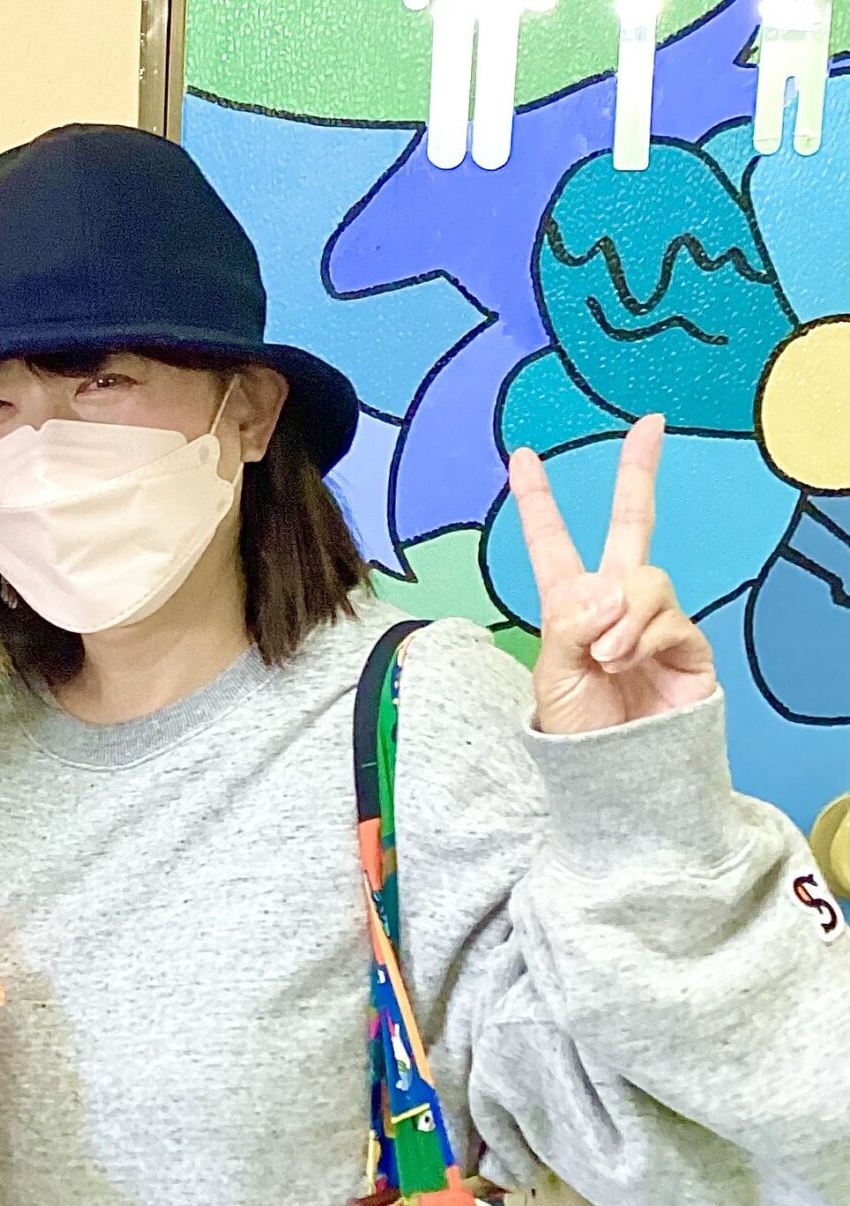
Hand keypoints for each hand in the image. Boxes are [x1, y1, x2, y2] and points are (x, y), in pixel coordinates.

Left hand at [509, 414, 717, 734]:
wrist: (616, 777)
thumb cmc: (578, 734)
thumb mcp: (550, 675)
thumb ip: (568, 624)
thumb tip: (611, 591)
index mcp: (568, 607)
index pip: (552, 545)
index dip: (538, 502)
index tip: (521, 457)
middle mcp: (614, 605)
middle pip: (633, 526)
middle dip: (638, 474)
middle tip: (648, 426)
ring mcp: (654, 621)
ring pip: (646, 579)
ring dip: (620, 617)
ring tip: (603, 657)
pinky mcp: (687, 642)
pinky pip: (666, 616)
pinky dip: (639, 638)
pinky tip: (623, 662)